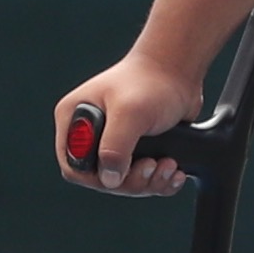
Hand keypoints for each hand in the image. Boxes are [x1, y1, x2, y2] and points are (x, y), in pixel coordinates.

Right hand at [58, 50, 199, 195]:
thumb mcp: (130, 113)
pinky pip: (143, 178)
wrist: (179, 70)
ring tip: (169, 165)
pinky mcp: (136, 148)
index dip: (98, 178)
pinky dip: (160, 180)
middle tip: (152, 167)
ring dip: (149, 181)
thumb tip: (109, 179)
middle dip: (131, 181)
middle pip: (101, 179)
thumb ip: (114, 148)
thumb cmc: (152, 82)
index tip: (123, 173)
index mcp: (74, 119)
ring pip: (124, 182)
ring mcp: (113, 141)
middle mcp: (90, 133)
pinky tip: (173, 170)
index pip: (74, 166)